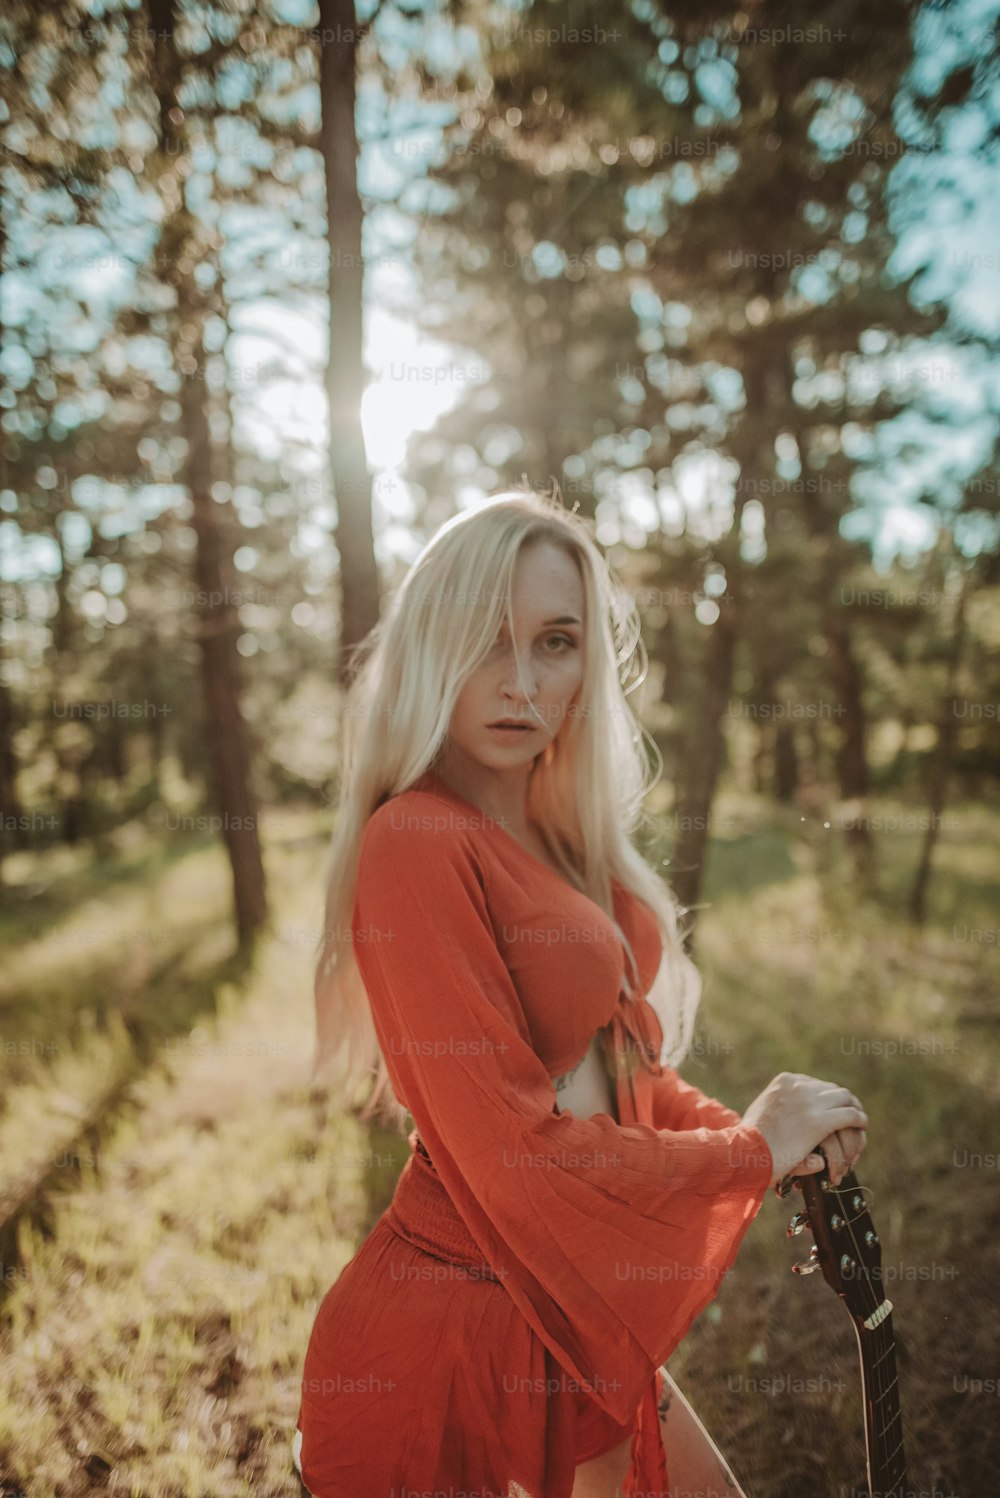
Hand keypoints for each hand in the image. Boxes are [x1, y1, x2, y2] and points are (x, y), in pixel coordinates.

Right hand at [742, 1072, 868, 1187]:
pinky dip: (860, 1120)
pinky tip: (862, 1127)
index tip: (833, 1109)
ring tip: (860, 1122)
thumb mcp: (762, 1111)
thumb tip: (798, 1116)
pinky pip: (850, 1115)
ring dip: (854, 1109)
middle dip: (843, 1102)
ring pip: (845, 1098)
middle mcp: (798, 1086)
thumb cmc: (750, 1139)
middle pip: (832, 1089)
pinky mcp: (820, 1122)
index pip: (816, 1084)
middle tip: (851, 1117)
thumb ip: (780, 1107)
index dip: (828, 1098)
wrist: (745, 1151)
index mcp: (784, 1081)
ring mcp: (810, 1102)